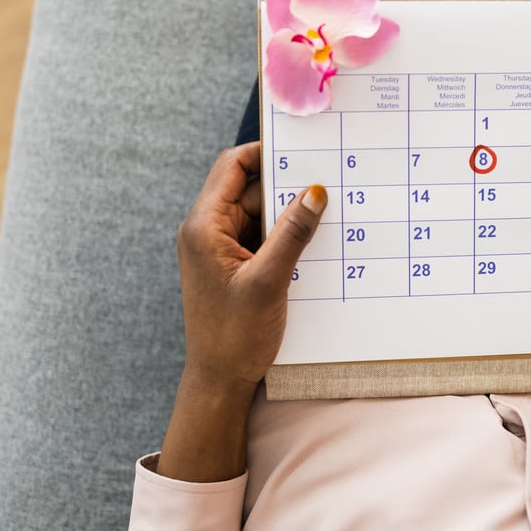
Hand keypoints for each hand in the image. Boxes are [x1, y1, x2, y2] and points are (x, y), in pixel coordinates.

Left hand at [158, 143, 325, 482]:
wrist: (220, 381)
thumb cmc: (236, 335)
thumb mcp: (270, 280)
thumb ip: (293, 232)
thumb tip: (314, 191)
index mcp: (204, 226)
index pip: (232, 167)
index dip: (265, 152)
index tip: (303, 149)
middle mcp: (207, 231)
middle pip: (248, 188)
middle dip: (285, 185)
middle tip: (326, 182)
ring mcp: (219, 249)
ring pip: (258, 213)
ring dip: (287, 213)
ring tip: (324, 214)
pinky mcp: (232, 265)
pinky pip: (260, 236)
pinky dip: (283, 235)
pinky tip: (310, 242)